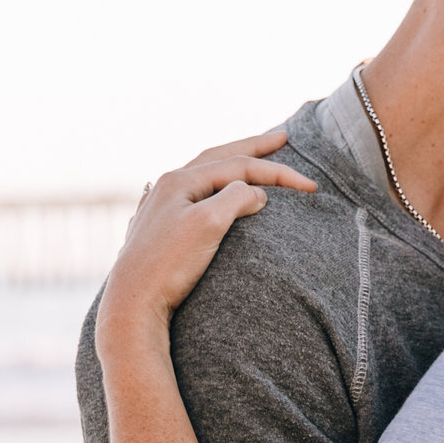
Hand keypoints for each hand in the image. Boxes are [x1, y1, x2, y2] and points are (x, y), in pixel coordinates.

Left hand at [97, 129, 316, 348]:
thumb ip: (236, 198)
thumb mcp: (209, 224)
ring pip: (202, 175)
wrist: (133, 304)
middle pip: (217, 158)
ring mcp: (160, 208)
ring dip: (229, 165)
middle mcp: (166, 187)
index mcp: (179, 180)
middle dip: (252, 148)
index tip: (310, 186)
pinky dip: (211, 187)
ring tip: (249, 158)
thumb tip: (255, 193)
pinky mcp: (158, 231)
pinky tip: (208, 191)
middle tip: (282, 137)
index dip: (277, 173)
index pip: (238, 166)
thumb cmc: (168, 265)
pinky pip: (191, 196)